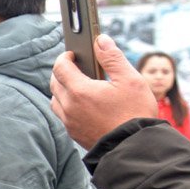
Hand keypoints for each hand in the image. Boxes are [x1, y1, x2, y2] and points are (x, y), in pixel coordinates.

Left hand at [50, 35, 158, 149]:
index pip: (60, 67)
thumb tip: (101, 41)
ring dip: (62, 89)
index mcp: (79, 91)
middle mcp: (68, 107)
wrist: (135, 147)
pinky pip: (62, 115)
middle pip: (54, 82)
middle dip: (62, 72)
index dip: (65, 57)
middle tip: (76, 67)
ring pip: (55, 100)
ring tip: (79, 85)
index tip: (72, 54)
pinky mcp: (73, 133)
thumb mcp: (130, 80)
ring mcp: (69, 122)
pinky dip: (66, 105)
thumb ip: (113, 58)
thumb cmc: (135, 113)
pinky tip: (82, 104)